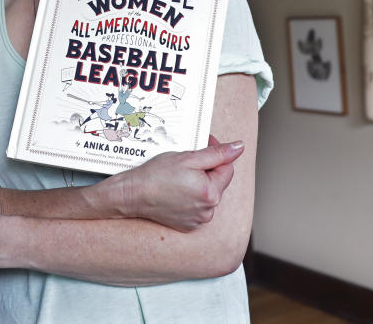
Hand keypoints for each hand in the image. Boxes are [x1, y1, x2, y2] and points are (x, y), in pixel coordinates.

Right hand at [103, 135, 244, 231]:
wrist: (133, 195)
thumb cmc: (156, 175)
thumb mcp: (187, 158)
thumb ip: (217, 153)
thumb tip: (239, 147)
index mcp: (211, 192)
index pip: (226, 167)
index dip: (215, 154)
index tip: (202, 146)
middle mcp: (208, 210)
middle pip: (217, 182)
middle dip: (205, 170)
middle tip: (185, 162)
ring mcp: (198, 220)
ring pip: (207, 194)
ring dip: (198, 184)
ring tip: (178, 178)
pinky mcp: (188, 225)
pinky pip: (197, 207)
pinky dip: (190, 198)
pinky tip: (176, 191)